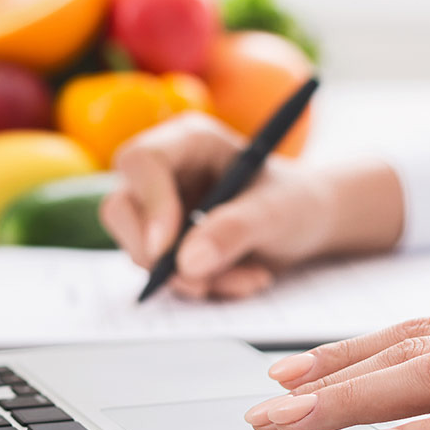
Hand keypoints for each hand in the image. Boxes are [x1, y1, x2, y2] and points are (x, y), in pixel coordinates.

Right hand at [101, 113, 403, 298]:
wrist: (308, 224)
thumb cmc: (296, 201)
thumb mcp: (278, 211)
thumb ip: (235, 229)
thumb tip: (187, 263)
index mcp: (189, 141)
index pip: (143, 162)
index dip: (150, 205)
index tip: (167, 250)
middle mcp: (165, 172)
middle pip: (121, 208)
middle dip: (154, 254)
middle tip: (199, 283)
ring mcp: (160, 210)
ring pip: (139, 250)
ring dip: (191, 279)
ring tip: (249, 278)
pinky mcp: (166, 245)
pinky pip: (163, 275)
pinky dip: (201, 288)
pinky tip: (243, 280)